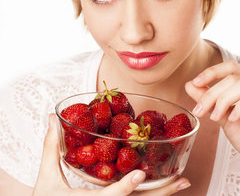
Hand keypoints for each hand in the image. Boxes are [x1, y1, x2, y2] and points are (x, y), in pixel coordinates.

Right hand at [33, 114, 190, 195]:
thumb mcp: (47, 177)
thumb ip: (52, 146)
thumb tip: (51, 118)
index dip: (126, 186)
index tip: (141, 173)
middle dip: (162, 193)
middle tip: (183, 181)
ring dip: (161, 193)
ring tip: (181, 182)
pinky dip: (150, 194)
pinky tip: (162, 184)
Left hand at [185, 60, 239, 151]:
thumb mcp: (222, 114)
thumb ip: (208, 99)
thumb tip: (189, 85)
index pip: (228, 67)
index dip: (211, 72)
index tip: (195, 82)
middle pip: (231, 78)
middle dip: (211, 94)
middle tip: (199, 110)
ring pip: (238, 84)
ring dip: (222, 100)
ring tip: (214, 117)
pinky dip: (238, 107)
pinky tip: (232, 118)